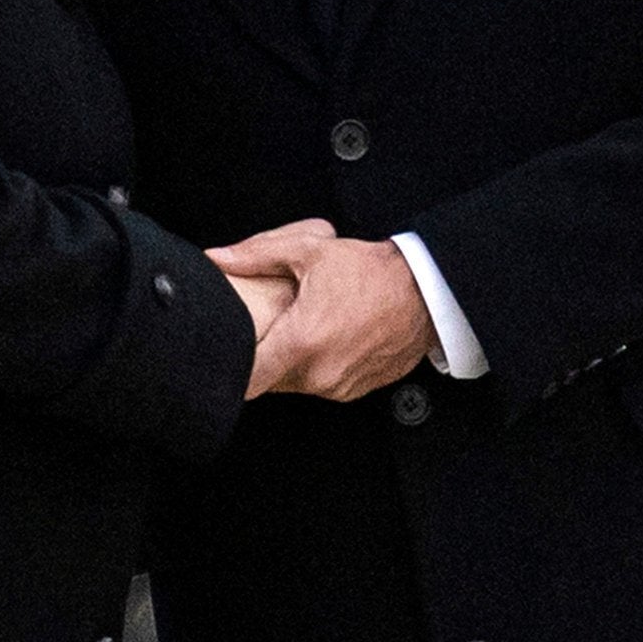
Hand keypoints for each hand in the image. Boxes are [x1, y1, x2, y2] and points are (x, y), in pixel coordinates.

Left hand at [209, 223, 436, 401]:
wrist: (425, 291)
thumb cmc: (370, 271)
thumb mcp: (309, 251)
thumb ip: (256, 255)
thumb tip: (218, 257)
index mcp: (303, 342)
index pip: (248, 380)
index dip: (234, 365)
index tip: (233, 349)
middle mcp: (320, 373)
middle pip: (269, 380)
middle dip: (264, 357)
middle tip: (271, 326)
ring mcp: (340, 386)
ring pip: (296, 384)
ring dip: (292, 362)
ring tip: (304, 327)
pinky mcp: (356, 390)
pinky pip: (323, 385)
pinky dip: (318, 367)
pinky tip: (328, 337)